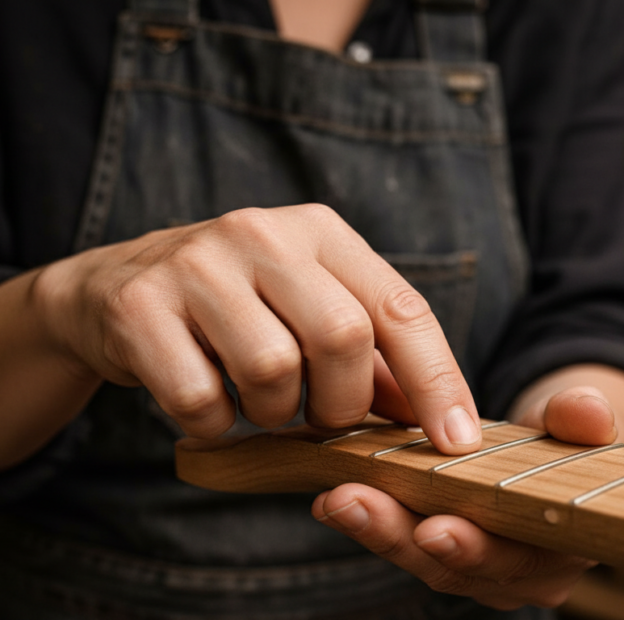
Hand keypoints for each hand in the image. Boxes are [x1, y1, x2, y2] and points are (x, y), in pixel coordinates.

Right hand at [33, 204, 481, 452]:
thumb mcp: (311, 312)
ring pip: (271, 369)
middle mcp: (262, 232)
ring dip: (274, 414)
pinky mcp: (138, 305)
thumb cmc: (239, 309)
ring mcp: (196, 264)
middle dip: (342, 403)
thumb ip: (375, 360)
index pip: (400, 307)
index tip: (456, 441)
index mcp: (320, 231)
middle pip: (341, 337)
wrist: (112, 289)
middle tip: (322, 417)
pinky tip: (209, 406)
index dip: (436, 380)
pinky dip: (215, 425)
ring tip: (258, 402)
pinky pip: (200, 399)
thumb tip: (441, 419)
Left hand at [311, 387, 615, 609]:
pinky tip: (331, 498)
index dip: (476, 548)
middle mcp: (519, 575)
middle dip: (399, 536)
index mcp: (562, 549)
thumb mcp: (581, 424)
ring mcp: (478, 570)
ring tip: (334, 498)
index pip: (518, 559)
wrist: (555, 457)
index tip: (434, 528)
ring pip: (420, 559)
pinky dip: (369, 520)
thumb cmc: (571, 442)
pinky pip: (403, 542)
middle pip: (455, 568)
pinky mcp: (440, 552)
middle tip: (353, 503)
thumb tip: (587, 410)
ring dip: (373, 527)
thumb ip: (583, 419)